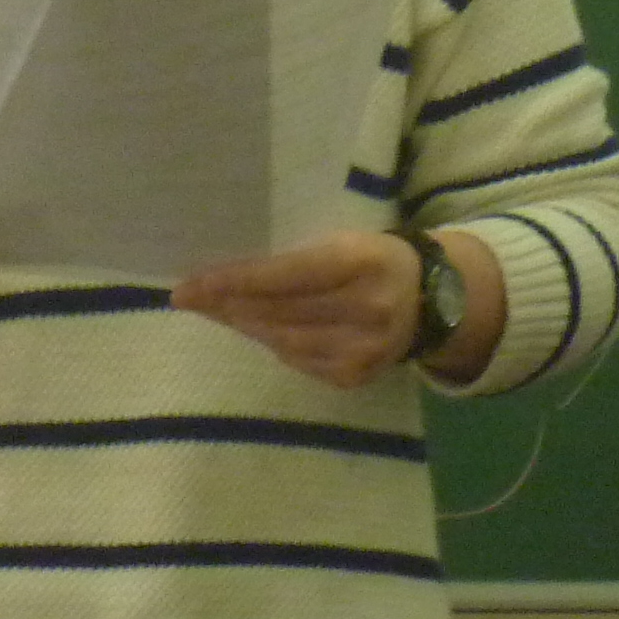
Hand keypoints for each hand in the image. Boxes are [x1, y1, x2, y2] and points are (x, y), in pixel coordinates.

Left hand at [175, 229, 424, 388]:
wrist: (430, 298)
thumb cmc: (369, 259)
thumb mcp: (339, 241)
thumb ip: (292, 258)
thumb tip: (223, 277)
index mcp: (360, 261)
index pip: (285, 275)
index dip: (234, 281)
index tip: (189, 285)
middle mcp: (366, 309)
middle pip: (278, 312)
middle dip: (227, 305)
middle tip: (188, 296)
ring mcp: (364, 349)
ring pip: (283, 341)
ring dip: (243, 325)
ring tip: (214, 310)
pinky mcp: (358, 376)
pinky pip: (298, 361)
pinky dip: (272, 344)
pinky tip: (258, 329)